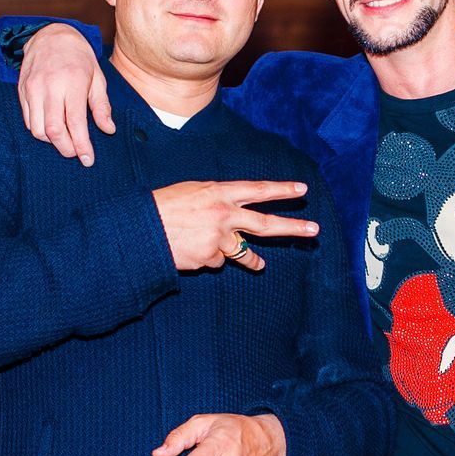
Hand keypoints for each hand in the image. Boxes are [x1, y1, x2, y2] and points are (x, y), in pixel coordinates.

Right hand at [17, 23, 113, 165]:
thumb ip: (101, 106)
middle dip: (65, 148)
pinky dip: (39, 130)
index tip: (87, 160)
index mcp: (72, 83)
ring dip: (51, 141)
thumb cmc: (79, 58)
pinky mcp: (21, 90)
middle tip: (76, 153)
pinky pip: (27, 120)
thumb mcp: (98, 78)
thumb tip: (108, 130)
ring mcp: (32, 88)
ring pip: (36, 129)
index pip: (75, 122)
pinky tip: (51, 128)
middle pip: (53, 130)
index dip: (81, 145)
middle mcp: (49, 86)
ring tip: (65, 139)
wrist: (51, 35)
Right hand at [152, 180, 317, 271]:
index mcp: (220, 193)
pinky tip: (191, 252)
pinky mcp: (209, 259)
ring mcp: (219, 239)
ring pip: (243, 252)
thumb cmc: (164, 206)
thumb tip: (235, 214)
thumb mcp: (193, 192)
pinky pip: (216, 261)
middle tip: (315, 230)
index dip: (282, 189)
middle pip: (266, 224)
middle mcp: (224, 215)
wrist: (140, 230)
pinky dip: (208, 258)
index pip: (259, 190)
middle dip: (294, 227)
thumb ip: (218, 200)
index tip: (302, 190)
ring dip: (252, 260)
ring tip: (260, 266)